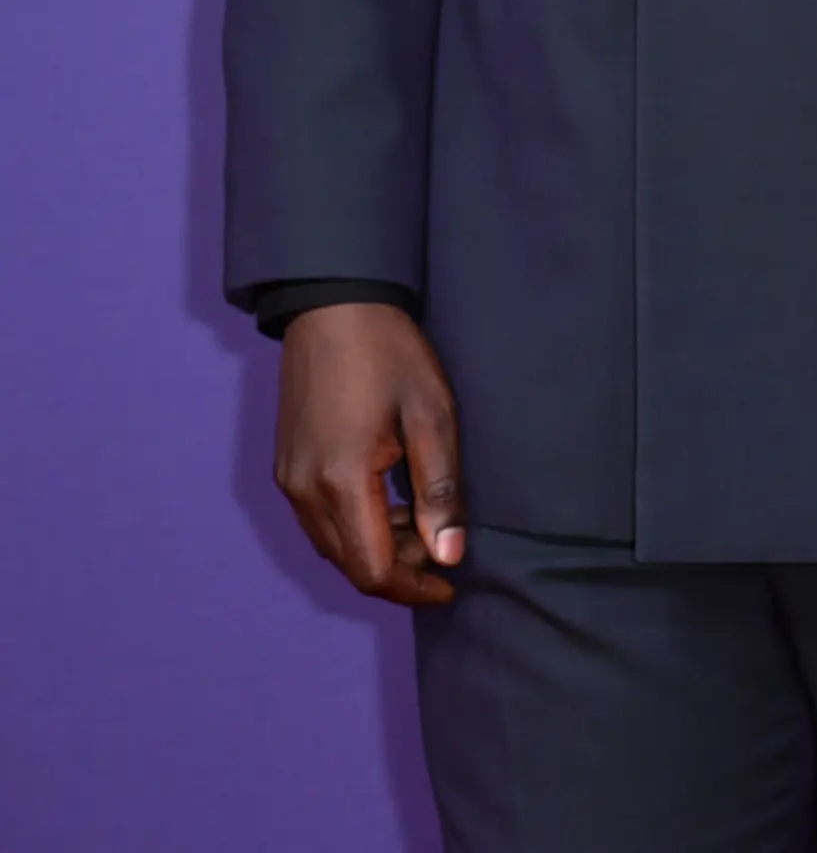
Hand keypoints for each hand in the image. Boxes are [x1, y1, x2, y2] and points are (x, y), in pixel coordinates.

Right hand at [272, 302, 465, 606]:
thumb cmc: (390, 355)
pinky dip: (355, 529)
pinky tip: (390, 506)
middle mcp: (303, 491)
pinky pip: (319, 521)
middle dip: (399, 571)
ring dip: (377, 550)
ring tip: (423, 525)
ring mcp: (288, 481)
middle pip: (349, 564)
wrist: (333, 308)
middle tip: (444, 550)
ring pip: (332, 546)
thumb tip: (448, 555)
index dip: (412, 588)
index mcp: (340, 481)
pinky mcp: (286, 468)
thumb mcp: (433, 416)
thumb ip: (439, 490)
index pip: (372, 567)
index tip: (450, 585)